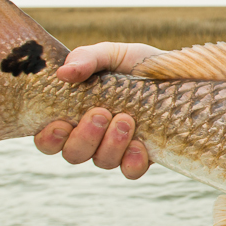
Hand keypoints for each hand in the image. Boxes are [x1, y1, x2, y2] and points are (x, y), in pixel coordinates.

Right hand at [32, 41, 161, 178]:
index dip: (48, 138)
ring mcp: (116, 148)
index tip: (60, 124)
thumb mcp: (110, 54)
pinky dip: (132, 161)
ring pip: (102, 161)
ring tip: (125, 119)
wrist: (177, 72)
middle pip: (73, 154)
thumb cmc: (135, 63)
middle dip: (84, 137)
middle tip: (100, 113)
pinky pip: (130, 171)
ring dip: (110, 144)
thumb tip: (63, 73)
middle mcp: (91, 136)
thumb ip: (86, 58)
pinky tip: (139, 145)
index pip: (48, 138)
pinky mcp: (142, 156)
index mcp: (73, 114)